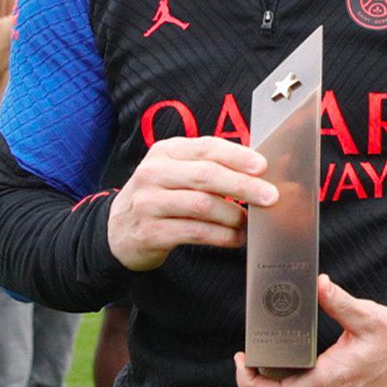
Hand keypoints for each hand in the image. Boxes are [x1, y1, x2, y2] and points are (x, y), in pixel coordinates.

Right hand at [107, 136, 276, 270]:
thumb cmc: (160, 196)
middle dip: (243, 186)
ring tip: (249, 223)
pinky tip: (234, 239)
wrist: (117, 230)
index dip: (237, 156)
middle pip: (206, 175)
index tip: (263, 167)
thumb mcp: (176, 172)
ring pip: (202, 205)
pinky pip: (194, 232)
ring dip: (233, 215)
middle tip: (269, 197)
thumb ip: (211, 167)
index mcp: (165, 151)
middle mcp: (154, 173)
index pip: (206, 147)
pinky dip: (220, 236)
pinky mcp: (150, 232)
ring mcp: (149, 203)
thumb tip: (260, 172)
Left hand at [234, 274, 386, 386]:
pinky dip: (294, 372)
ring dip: (277, 371)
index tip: (241, 360)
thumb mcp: (368, 316)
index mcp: (328, 379)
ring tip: (270, 343)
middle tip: (250, 346)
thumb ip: (339, 301)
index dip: (249, 382)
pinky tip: (293, 350)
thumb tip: (318, 284)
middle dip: (260, 371)